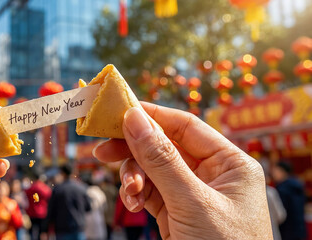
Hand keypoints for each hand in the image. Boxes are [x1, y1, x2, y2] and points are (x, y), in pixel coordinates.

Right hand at [93, 103, 271, 238]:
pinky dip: (136, 194)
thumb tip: (134, 119)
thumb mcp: (192, 201)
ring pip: (151, 170)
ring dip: (133, 177)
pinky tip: (132, 202)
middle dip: (133, 150)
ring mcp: (191, 194)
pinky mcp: (175, 212)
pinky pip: (149, 191)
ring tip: (128, 193)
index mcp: (230, 163)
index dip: (150, 116)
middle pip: (163, 146)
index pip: (185, 126)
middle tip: (100, 149)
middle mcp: (212, 175)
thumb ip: (162, 160)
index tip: (117, 111)